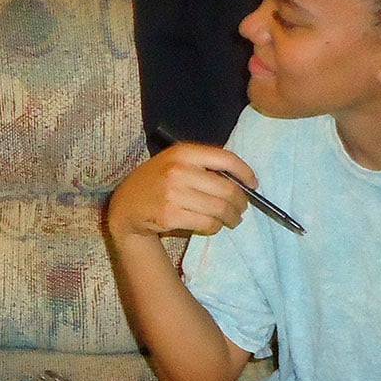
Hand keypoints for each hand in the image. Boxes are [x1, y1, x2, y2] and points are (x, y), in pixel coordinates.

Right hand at [106, 143, 254, 238]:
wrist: (127, 205)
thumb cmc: (156, 181)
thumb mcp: (175, 162)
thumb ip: (203, 164)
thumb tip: (241, 179)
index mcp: (184, 152)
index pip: (226, 159)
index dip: (245, 173)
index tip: (253, 184)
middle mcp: (179, 171)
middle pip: (227, 189)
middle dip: (240, 202)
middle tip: (241, 208)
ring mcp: (173, 194)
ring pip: (219, 209)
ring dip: (231, 217)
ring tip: (232, 219)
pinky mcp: (170, 216)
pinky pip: (207, 223)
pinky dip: (215, 227)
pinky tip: (213, 225)